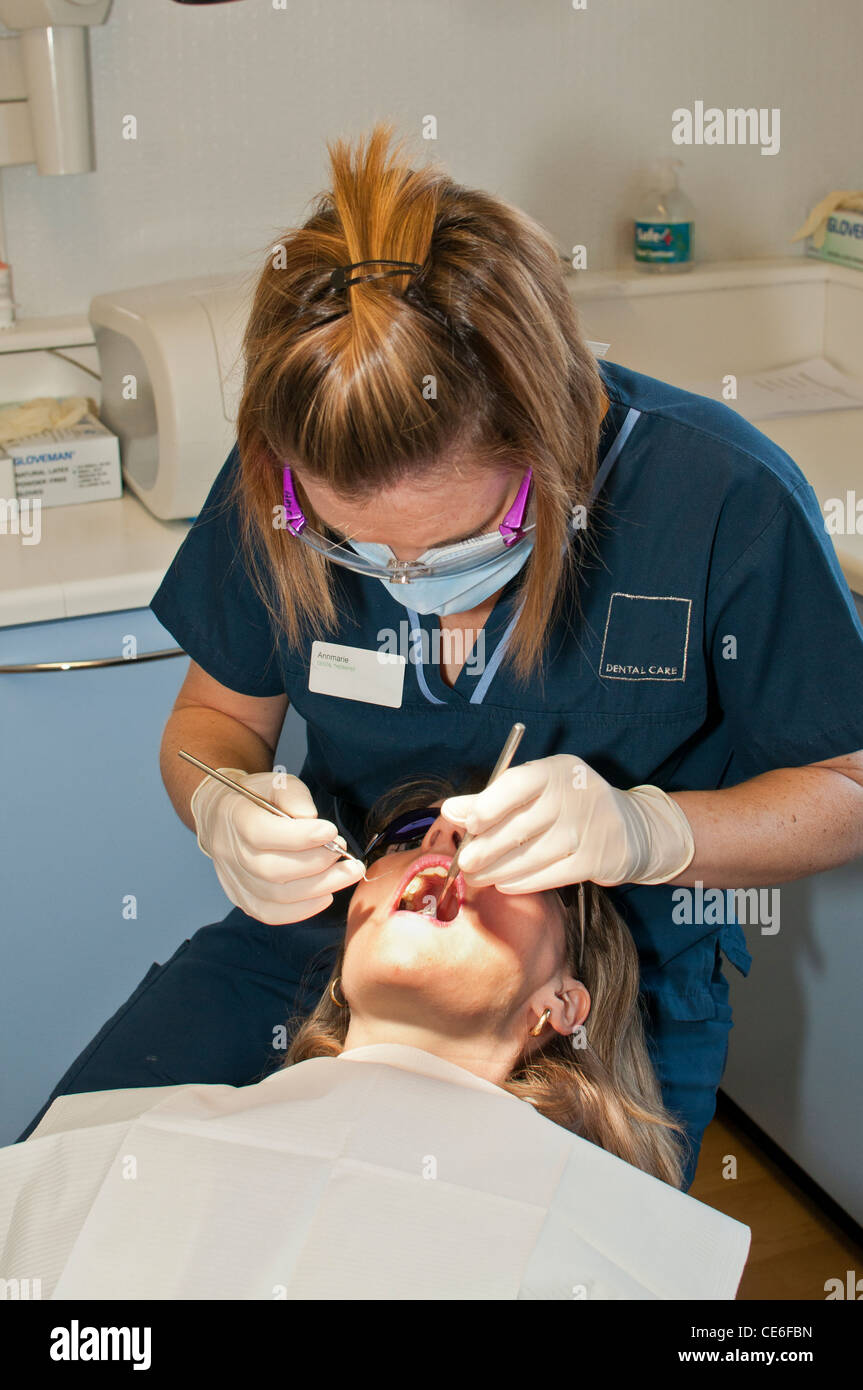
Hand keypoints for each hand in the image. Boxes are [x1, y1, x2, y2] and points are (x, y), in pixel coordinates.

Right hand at [190, 768, 364, 922]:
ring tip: (347, 873)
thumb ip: (294, 795)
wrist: (223, 818)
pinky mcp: (242, 898)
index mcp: (236, 817)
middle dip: (316, 864)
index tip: (332, 832)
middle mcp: (230, 852)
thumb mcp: (275, 783)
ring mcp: (234, 879)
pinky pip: (271, 914)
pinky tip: (326, 895)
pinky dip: (302, 910)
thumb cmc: (257, 798)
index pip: (261, 833)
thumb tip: (310, 818)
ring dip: (319, 887)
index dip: (299, 836)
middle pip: (271, 870)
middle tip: (344, 854)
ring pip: (276, 895)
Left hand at [440, 753, 694, 892]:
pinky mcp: (597, 859)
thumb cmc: (568, 806)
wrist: (629, 828)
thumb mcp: (537, 792)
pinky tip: (505, 883)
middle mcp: (575, 795)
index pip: (518, 783)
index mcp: (557, 770)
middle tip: (464, 862)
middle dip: (486, 848)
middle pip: (521, 825)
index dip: (488, 804)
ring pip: (532, 855)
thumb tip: (451, 810)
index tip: (467, 823)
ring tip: (478, 877)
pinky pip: (550, 875)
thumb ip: (491, 800)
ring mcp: (589, 828)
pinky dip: (522, 882)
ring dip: (499, 870)